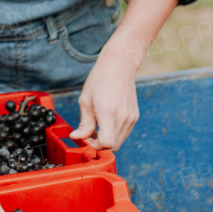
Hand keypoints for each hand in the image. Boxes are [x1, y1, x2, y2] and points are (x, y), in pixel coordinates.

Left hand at [66, 0, 179, 150]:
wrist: (119, 65)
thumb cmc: (100, 79)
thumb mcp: (85, 101)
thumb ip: (84, 123)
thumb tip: (77, 137)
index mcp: (109, 114)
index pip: (106, 144)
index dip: (93, 145)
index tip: (85, 138)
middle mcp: (123, 118)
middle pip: (113, 146)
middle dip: (99, 144)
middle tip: (87, 134)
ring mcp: (131, 118)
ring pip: (119, 141)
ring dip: (107, 139)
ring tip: (96, 126)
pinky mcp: (134, 116)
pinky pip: (124, 133)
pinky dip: (114, 133)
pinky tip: (106, 122)